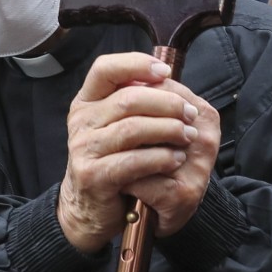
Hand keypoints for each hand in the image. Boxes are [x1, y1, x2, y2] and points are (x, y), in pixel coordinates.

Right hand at [59, 52, 219, 252]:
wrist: (89, 207)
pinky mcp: (93, 175)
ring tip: (189, 136)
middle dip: (167, 103)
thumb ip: (135, 101)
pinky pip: (133, 160)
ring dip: (168, 130)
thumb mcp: (116, 125)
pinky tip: (176, 158)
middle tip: (190, 114)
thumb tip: (167, 78)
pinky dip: (160, 157)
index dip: (136, 64)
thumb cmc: (111, 161)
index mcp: (87, 102)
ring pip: (133, 128)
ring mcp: (83, 148)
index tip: (165, 72)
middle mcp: (81, 121)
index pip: (105, 69)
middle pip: (128, 99)